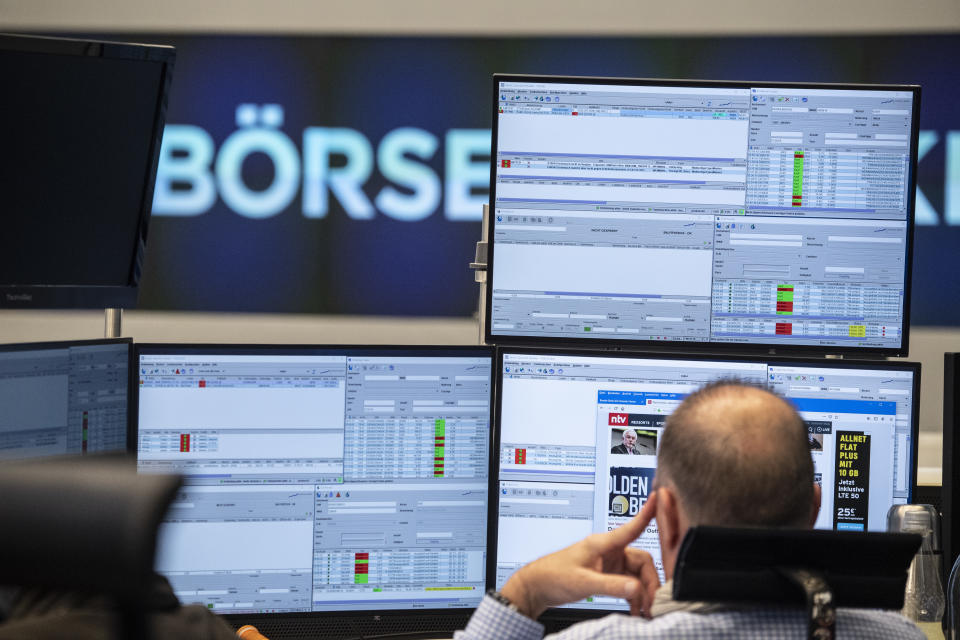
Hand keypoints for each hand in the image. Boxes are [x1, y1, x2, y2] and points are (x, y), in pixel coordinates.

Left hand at [500, 490, 659, 618]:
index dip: (646, 514)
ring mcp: (610, 564)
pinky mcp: (607, 575)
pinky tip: (635, 609)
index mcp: (603, 544)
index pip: (630, 528)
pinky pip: (629, 584)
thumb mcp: (584, 582)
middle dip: (650, 582)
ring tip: (644, 610)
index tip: (658, 498)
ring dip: (643, 592)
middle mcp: (610, 551)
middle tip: (651, 603)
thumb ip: (611, 585)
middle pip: (642, 562)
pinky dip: (634, 596)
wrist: (538, 585)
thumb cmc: (554, 576)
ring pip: (637, 575)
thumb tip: (637, 588)